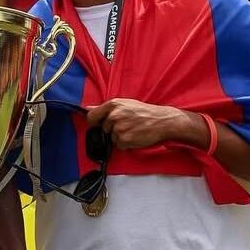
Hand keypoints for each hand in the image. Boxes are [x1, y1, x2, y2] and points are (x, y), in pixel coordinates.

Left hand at [87, 99, 201, 150]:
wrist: (162, 121)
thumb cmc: (145, 112)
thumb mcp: (125, 104)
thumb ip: (105, 108)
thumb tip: (88, 108)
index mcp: (113, 105)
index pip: (91, 117)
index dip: (94, 123)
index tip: (100, 124)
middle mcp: (114, 116)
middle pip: (103, 129)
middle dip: (112, 130)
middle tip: (128, 125)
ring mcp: (118, 128)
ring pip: (112, 138)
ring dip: (120, 137)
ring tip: (133, 130)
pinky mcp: (124, 139)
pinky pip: (119, 145)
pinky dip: (126, 144)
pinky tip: (135, 136)